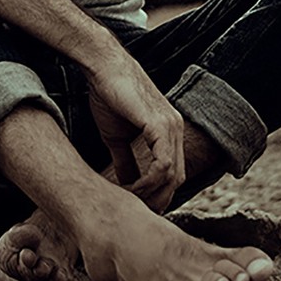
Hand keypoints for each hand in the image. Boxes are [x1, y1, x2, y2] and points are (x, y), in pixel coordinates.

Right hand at [84, 49, 185, 211]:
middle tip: (135, 212)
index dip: (156, 193)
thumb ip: (125, 160)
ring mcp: (171, 127)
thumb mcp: (117, 137)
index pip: (172, 173)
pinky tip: (131, 188)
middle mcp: (176, 130)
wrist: (103, 67)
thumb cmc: (109, 95)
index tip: (136, 206)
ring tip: (129, 202)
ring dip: (151, 194)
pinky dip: (149, 181)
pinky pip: (163, 164)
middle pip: (177, 179)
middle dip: (158, 200)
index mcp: (168, 132)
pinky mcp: (161, 125)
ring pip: (172, 176)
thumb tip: (126, 183)